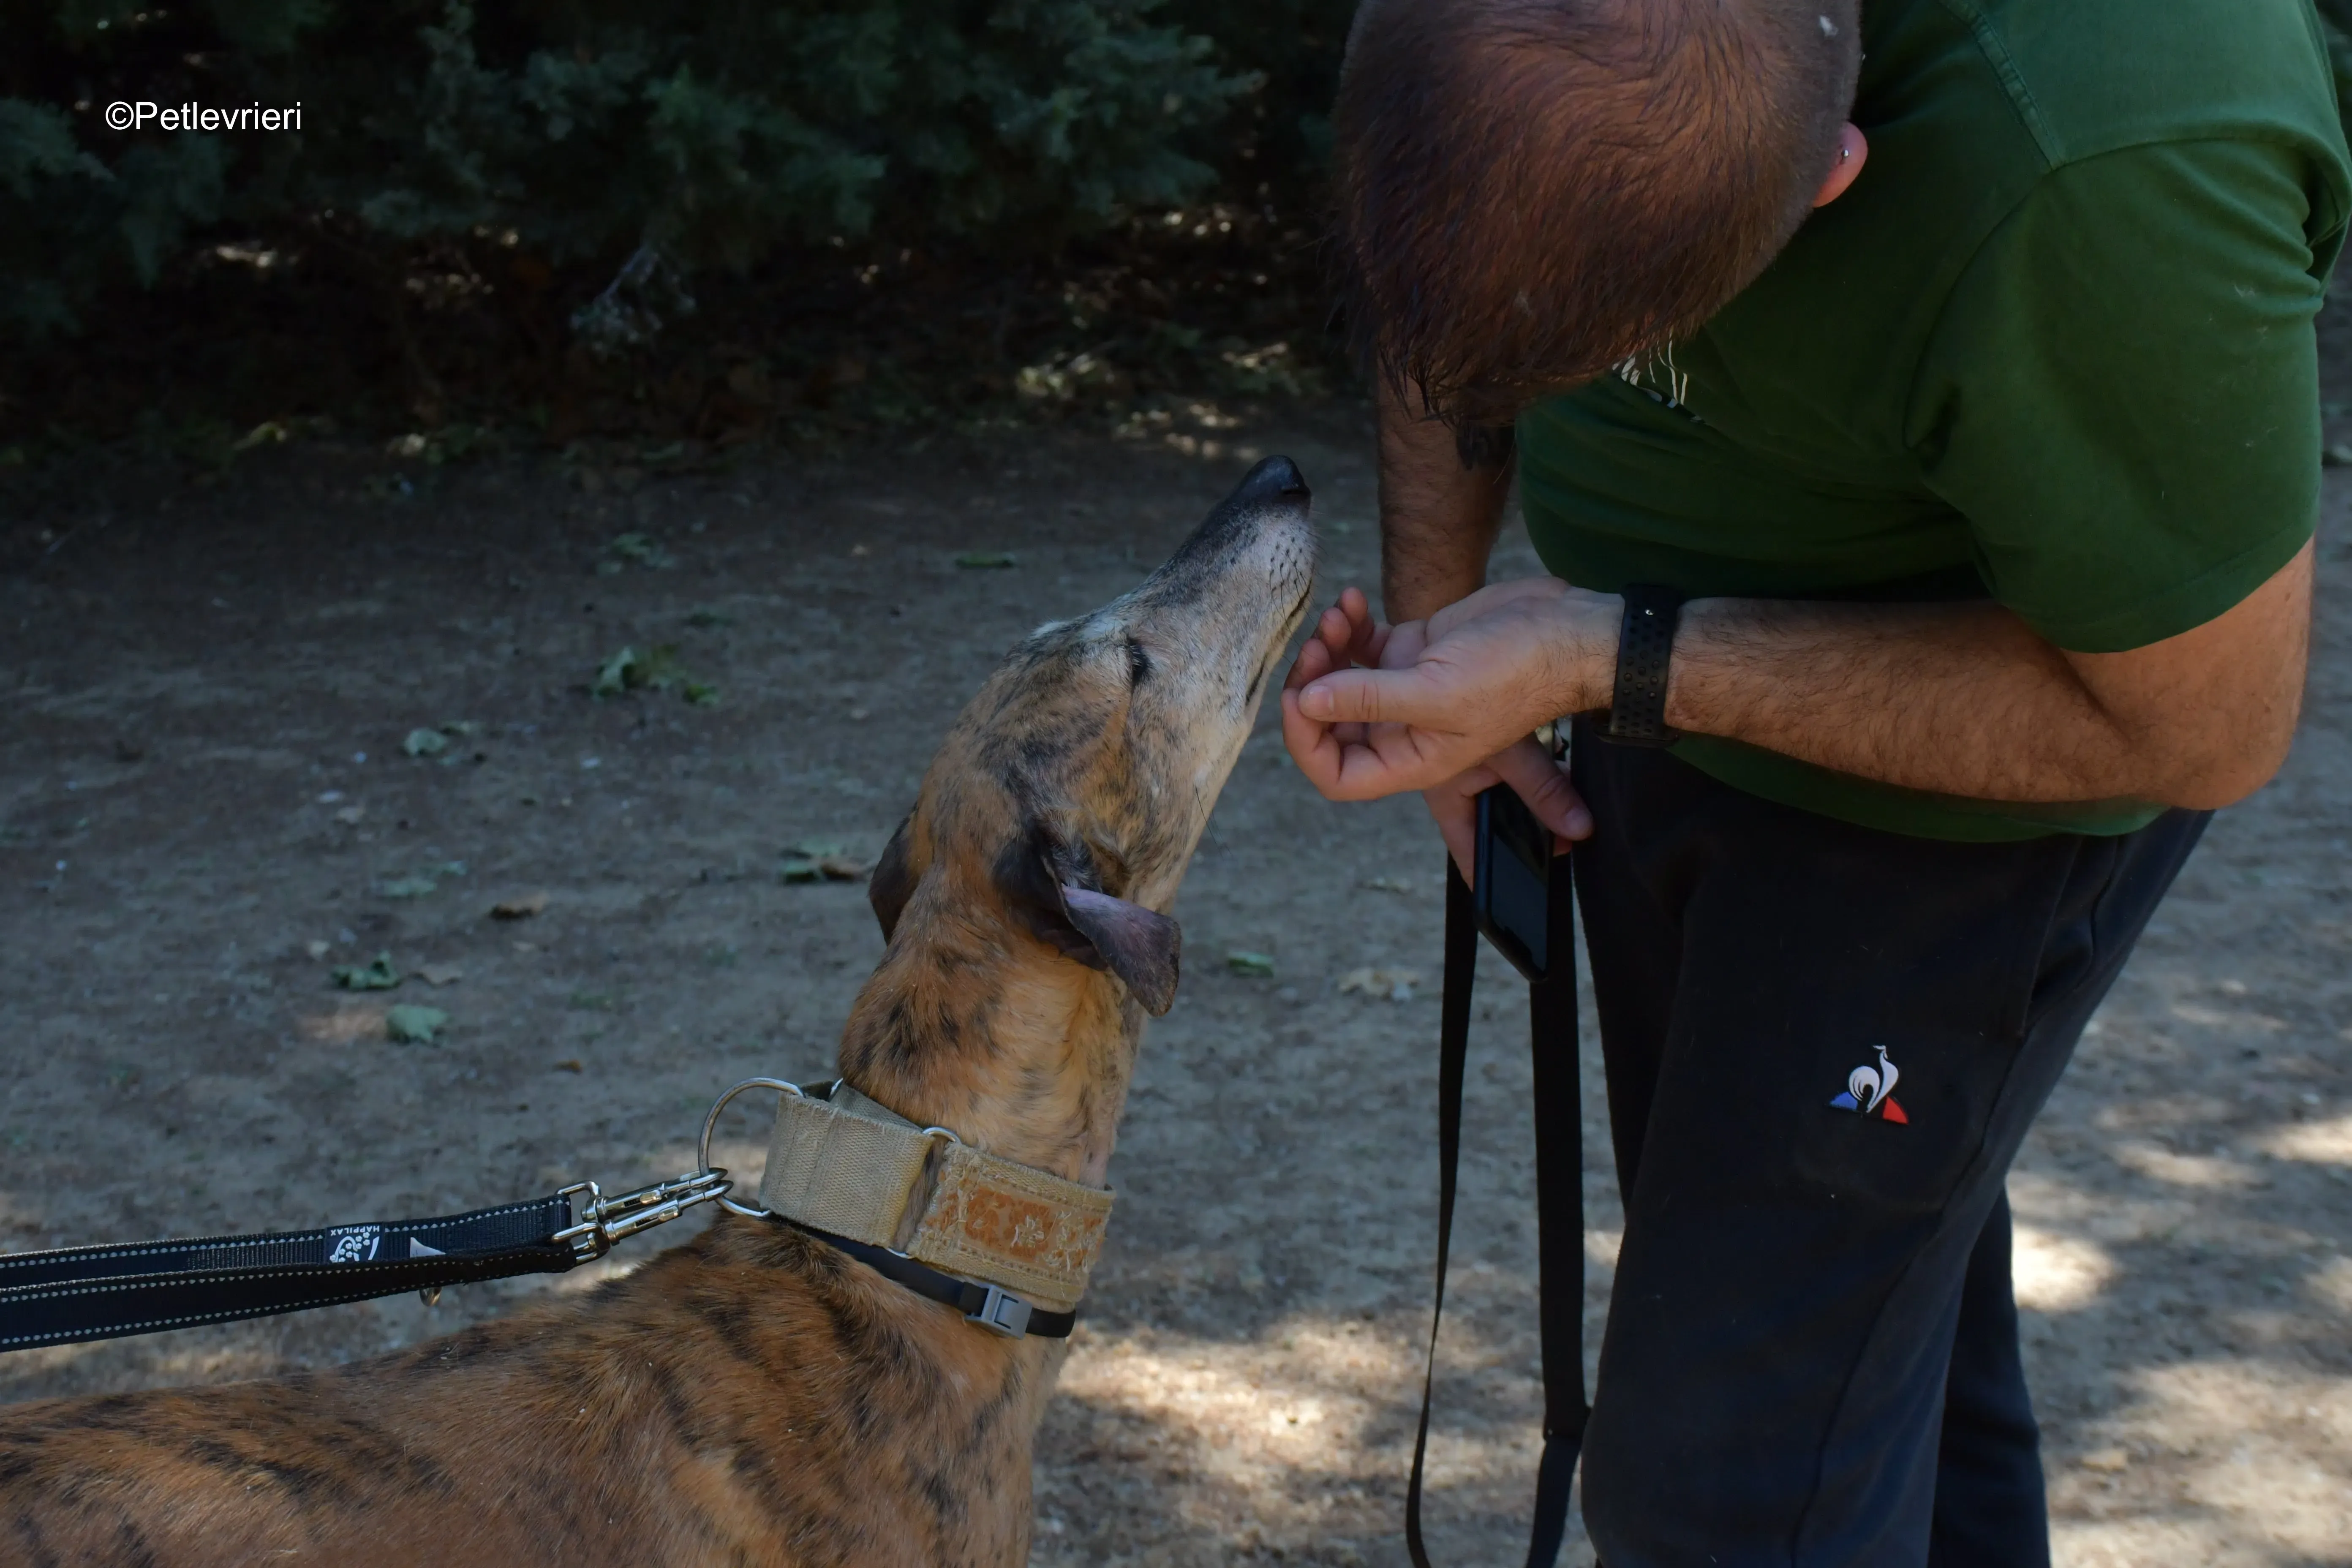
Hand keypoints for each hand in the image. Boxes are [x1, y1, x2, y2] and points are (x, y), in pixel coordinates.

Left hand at [1282, 577, 1616, 795]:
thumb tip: (1307, 703)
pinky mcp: (1413, 651)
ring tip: (1340, 616)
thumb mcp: (1439, 692)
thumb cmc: (1515, 671)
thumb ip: (1370, 699)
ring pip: (1339, 678)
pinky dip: (1349, 624)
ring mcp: (1405, 688)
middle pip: (1327, 722)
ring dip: (1328, 646)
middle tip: (1318, 645)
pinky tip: (1352, 600)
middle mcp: (1403, 729)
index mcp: (1410, 758)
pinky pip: (1361, 644)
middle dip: (1312, 683)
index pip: (1336, 774)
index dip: (1306, 743)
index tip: (1300, 697)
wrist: (1561, 629)